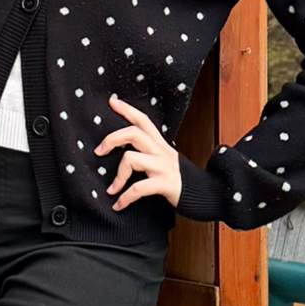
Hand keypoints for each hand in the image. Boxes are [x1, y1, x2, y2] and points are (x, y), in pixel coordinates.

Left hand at [96, 94, 182, 209]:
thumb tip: (126, 154)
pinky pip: (138, 188)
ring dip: (118, 177)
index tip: (112, 101)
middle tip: (99, 151)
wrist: (206, 195)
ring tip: (112, 189)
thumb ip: (151, 153)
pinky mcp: (165, 184)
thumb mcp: (167, 160)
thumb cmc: (182, 180)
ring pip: (131, 159)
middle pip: (133, 133)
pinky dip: (125, 198)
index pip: (143, 121)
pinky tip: (119, 204)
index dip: (127, 109)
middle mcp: (161, 152)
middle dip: (112, 139)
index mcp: (161, 145)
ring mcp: (163, 167)